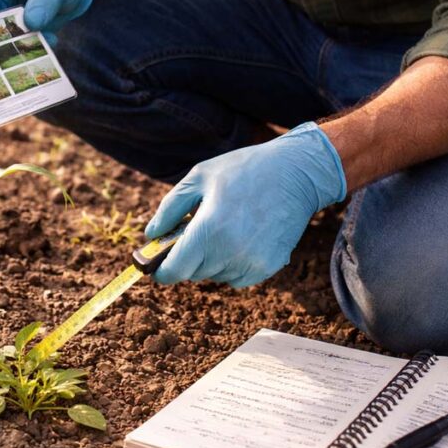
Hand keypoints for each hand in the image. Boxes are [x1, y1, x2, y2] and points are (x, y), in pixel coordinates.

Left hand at [145, 122, 346, 287]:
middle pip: (193, 273)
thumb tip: (151, 235)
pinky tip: (242, 237)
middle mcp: (230, 253)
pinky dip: (233, 264)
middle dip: (189, 256)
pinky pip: (238, 278)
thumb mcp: (199, 178)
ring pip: (216, 276)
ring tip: (226, 228)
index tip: (158, 265)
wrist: (296, 173)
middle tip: (198, 231)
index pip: (174, 271)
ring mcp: (251, 263)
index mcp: (209, 230)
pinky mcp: (268, 267)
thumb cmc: (244, 170)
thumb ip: (170, 208)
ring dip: (213, 260)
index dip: (162, 270)